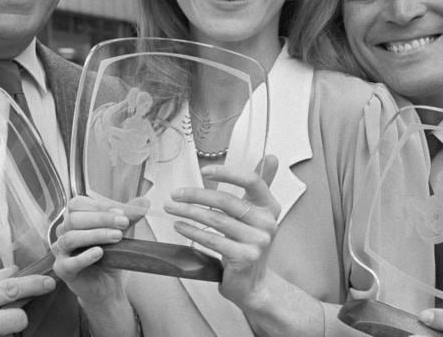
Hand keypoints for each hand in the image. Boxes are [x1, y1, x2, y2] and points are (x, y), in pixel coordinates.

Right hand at [51, 195, 146, 302]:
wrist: (107, 286)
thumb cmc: (109, 257)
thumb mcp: (121, 233)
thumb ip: (129, 217)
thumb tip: (144, 202)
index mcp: (73, 219)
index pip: (78, 204)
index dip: (99, 206)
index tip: (122, 212)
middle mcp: (63, 233)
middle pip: (74, 219)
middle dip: (101, 219)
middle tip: (124, 223)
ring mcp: (60, 252)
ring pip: (71, 237)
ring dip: (96, 235)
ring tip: (117, 236)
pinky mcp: (62, 270)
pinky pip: (69, 262)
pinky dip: (85, 256)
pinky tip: (99, 253)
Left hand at [164, 154, 280, 306]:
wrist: (253, 284)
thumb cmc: (249, 244)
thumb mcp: (257, 213)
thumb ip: (260, 186)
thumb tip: (271, 157)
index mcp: (269, 206)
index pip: (253, 181)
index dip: (228, 173)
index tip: (205, 171)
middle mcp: (267, 222)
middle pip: (227, 201)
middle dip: (196, 195)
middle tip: (176, 194)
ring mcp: (258, 242)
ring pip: (216, 220)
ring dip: (189, 212)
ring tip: (172, 209)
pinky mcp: (245, 258)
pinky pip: (213, 240)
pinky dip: (193, 231)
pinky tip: (180, 226)